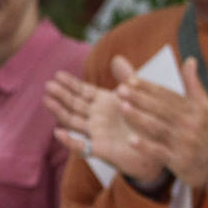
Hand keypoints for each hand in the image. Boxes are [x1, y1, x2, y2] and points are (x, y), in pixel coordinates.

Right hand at [44, 67, 167, 183]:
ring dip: (60, 112)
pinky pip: (82, 147)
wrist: (160, 148)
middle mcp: (97, 118)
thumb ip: (127, 78)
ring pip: (73, 122)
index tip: (57, 74)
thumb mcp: (137, 96)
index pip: (83, 91)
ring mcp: (97, 134)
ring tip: (47, 101)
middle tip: (48, 85)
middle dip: (61, 95)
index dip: (71, 84)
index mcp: (105, 104)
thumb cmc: (149, 122)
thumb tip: (116, 58)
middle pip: (75, 105)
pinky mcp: (102, 150)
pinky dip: (70, 141)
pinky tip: (58, 133)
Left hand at [115, 57, 207, 188]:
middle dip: (139, 98)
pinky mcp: (180, 161)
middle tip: (119, 89)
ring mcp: (185, 143)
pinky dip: (146, 146)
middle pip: (161, 109)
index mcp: (195, 109)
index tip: (130, 79)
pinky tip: (131, 140)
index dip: (148, 86)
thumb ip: (195, 84)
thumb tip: (190, 60)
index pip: (168, 95)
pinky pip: (160, 152)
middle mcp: (190, 124)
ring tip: (122, 107)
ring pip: (158, 128)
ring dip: (139, 118)